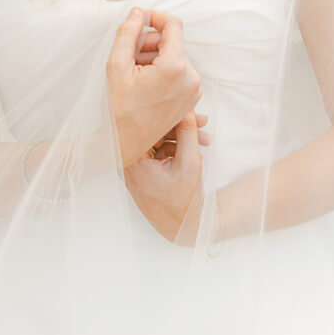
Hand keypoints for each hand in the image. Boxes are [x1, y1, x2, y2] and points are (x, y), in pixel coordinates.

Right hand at [106, 6, 202, 168]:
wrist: (126, 143)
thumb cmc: (119, 107)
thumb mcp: (116, 64)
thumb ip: (128, 33)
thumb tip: (139, 12)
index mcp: (175, 67)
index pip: (173, 26)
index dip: (156, 17)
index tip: (141, 20)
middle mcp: (191, 77)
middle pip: (173, 42)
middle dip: (150, 44)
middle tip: (130, 58)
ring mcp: (194, 90)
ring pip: (175, 56)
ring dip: (155, 58)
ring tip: (136, 75)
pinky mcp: (192, 98)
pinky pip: (180, 71)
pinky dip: (163, 70)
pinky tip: (146, 84)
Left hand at [123, 110, 204, 243]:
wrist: (182, 227)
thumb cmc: (184, 200)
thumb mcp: (190, 162)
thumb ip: (187, 132)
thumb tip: (186, 107)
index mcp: (133, 160)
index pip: (147, 126)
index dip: (168, 113)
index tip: (187, 107)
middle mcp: (129, 162)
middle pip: (152, 131)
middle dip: (179, 125)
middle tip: (203, 121)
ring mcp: (135, 167)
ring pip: (157, 139)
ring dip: (180, 137)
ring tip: (205, 139)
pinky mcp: (142, 170)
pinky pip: (157, 150)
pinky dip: (175, 148)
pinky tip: (194, 150)